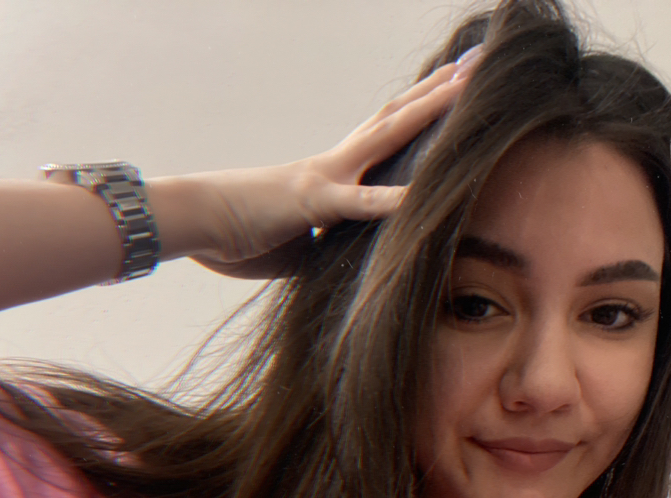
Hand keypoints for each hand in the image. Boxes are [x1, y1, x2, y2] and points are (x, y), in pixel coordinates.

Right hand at [188, 48, 481, 277]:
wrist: (193, 221)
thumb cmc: (242, 233)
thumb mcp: (301, 243)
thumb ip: (333, 244)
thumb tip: (356, 262)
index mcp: (334, 174)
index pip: (385, 135)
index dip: (420, 111)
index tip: (453, 89)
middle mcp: (336, 164)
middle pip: (396, 117)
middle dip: (439, 91)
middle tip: (477, 62)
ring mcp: (326, 177)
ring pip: (386, 134)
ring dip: (427, 108)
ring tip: (467, 82)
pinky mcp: (311, 202)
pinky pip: (360, 202)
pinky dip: (394, 200)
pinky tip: (430, 189)